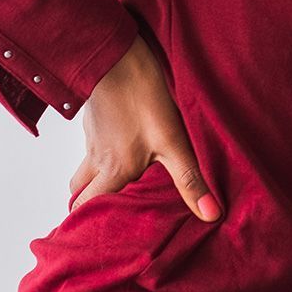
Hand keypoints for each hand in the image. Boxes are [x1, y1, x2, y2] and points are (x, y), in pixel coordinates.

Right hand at [66, 33, 219, 221]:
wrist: (117, 54)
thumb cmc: (143, 97)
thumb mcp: (173, 142)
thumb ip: (189, 179)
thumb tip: (210, 214)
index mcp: (114, 170)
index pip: (87, 207)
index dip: (86, 224)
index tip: (90, 237)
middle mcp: (96, 156)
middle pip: (80, 190)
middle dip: (87, 205)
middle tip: (102, 216)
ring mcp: (93, 134)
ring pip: (85, 166)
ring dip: (93, 178)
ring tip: (115, 186)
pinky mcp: (95, 115)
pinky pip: (93, 142)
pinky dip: (101, 152)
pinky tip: (121, 146)